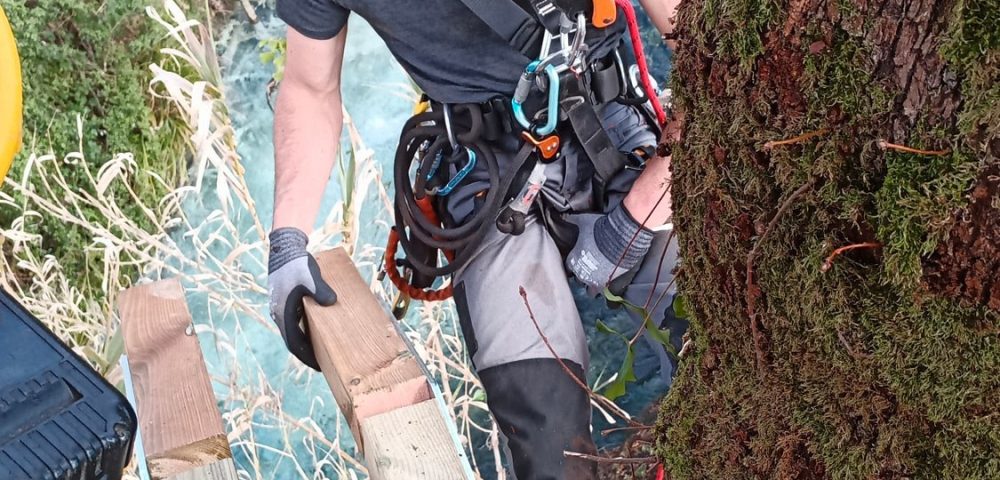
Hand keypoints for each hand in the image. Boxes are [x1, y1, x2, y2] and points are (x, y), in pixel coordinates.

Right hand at [268, 227, 337, 369]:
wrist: (284, 248)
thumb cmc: (296, 264)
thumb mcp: (310, 277)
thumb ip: (320, 291)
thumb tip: (331, 302)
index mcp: (283, 314)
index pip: (294, 344)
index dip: (307, 357)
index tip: (319, 367)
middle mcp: (279, 314)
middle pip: (294, 340)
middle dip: (308, 353)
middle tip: (325, 363)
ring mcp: (281, 307)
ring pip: (294, 331)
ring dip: (306, 342)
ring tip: (323, 350)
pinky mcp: (286, 301)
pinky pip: (296, 321)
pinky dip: (305, 330)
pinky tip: (318, 330)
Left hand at [565, 203, 654, 290]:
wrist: (622, 237)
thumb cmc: (601, 229)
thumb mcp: (583, 221)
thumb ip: (571, 220)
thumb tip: (561, 215)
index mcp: (574, 260)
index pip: (568, 267)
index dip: (573, 264)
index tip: (579, 261)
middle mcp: (582, 273)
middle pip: (579, 279)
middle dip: (583, 274)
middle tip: (590, 267)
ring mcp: (595, 279)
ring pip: (589, 289)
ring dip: (592, 283)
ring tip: (598, 277)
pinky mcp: (608, 282)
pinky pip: (603, 290)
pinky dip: (604, 284)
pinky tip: (607, 279)